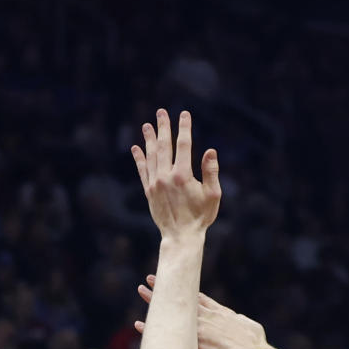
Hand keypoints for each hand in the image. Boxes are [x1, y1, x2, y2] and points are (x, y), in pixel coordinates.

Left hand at [132, 110, 220, 239]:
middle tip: (161, 112)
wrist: (181, 236)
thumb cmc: (200, 217)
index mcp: (182, 175)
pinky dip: (139, 158)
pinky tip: (136, 148)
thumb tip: (210, 151)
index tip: (184, 114)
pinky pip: (142, 171)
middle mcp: (165, 176)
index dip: (184, 128)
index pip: (183, 145)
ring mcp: (155, 183)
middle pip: (164, 146)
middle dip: (163, 127)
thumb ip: (211, 172)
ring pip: (151, 156)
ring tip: (147, 125)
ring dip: (149, 139)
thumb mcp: (213, 195)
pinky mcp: (149, 192)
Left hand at [136, 278, 267, 348]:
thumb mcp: (251, 327)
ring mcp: (200, 327)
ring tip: (142, 290)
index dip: (186, 288)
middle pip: (182, 298)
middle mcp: (208, 316)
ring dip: (156, 301)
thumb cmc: (256, 346)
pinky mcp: (194, 341)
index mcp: (221, 313)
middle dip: (167, 288)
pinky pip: (168, 333)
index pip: (199, 298)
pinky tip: (138, 324)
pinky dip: (152, 329)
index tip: (176, 280)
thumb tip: (239, 320)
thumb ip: (241, 322)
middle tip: (152, 278)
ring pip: (172, 310)